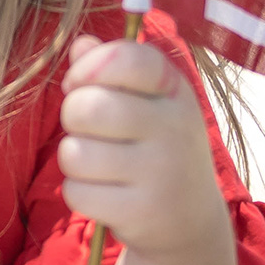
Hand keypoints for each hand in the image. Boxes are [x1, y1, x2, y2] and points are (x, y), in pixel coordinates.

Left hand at [57, 32, 231, 264]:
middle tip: (87, 130)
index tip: (79, 83)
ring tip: (98, 163)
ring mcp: (161, 173)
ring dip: (73, 158)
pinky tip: (105, 193)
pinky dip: (79, 192)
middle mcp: (174, 128)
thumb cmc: (157, 147)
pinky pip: (76, 192)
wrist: (192, 219)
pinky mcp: (142, 213)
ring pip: (75, 153)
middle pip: (88, 107)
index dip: (88, 66)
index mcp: (174, 90)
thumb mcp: (147, 101)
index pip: (127, 57)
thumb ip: (112, 68)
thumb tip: (80, 45)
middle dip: (72, 116)